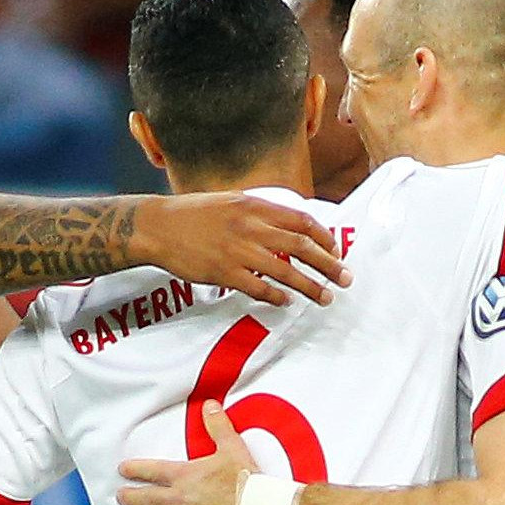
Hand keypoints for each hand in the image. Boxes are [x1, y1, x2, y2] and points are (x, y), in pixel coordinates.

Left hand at [116, 402, 258, 504]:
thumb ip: (217, 425)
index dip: (134, 469)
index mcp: (184, 476)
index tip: (122, 470)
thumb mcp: (232, 446)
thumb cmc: (245, 477)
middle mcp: (180, 499)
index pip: (151, 471)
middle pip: (146, 500)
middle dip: (130, 498)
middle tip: (121, 498)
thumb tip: (210, 404)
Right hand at [134, 193, 350, 306]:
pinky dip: (277, 297)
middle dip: (329, 265)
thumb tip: (289, 225)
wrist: (158, 226)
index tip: (336, 251)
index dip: (324, 238)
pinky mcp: (223, 273)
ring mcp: (237, 251)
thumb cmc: (194, 214)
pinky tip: (287, 303)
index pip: (302, 221)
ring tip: (326, 297)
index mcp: (255, 206)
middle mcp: (251, 227)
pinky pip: (259, 289)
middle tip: (346, 279)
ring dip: (311, 286)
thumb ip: (260, 212)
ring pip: (286, 272)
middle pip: (302, 247)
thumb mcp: (231, 201)